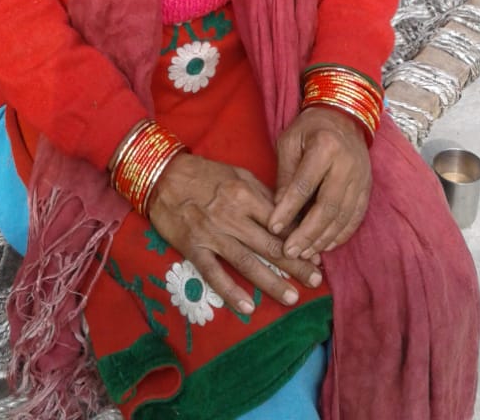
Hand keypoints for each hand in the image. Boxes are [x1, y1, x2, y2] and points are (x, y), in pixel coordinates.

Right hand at [147, 152, 323, 315]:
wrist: (161, 174)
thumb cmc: (203, 173)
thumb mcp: (237, 173)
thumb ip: (262, 195)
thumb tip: (288, 216)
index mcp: (245, 194)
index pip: (280, 222)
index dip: (300, 240)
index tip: (317, 255)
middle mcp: (232, 215)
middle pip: (269, 245)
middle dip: (296, 265)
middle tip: (317, 282)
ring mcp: (212, 233)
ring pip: (247, 262)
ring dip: (271, 281)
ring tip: (292, 297)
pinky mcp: (193, 246)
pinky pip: (213, 273)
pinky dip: (230, 291)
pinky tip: (247, 307)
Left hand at [268, 106, 371, 260]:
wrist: (343, 117)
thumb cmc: (310, 128)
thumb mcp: (289, 141)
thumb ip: (285, 174)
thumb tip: (277, 209)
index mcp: (325, 146)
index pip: (304, 185)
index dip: (288, 209)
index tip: (273, 228)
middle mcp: (347, 164)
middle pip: (327, 206)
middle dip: (307, 233)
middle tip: (290, 252)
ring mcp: (361, 179)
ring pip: (343, 217)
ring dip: (322, 239)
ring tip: (303, 254)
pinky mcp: (367, 189)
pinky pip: (355, 218)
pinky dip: (340, 235)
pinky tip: (325, 246)